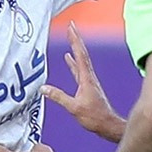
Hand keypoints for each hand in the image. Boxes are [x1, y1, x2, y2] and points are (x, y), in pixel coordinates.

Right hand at [42, 23, 124, 141]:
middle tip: (71, 26)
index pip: (80, 55)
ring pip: (81, 60)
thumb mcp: (73, 107)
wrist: (108, 125)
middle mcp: (89, 77)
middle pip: (81, 53)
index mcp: (86, 78)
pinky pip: (79, 69)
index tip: (71, 27)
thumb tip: (43, 88)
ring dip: (75, 48)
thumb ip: (58, 97)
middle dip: (76, 39)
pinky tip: (68, 59)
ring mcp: (88, 81)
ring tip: (70, 38)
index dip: (75, 40)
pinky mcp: (87, 87)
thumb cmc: (94, 117)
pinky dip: (73, 62)